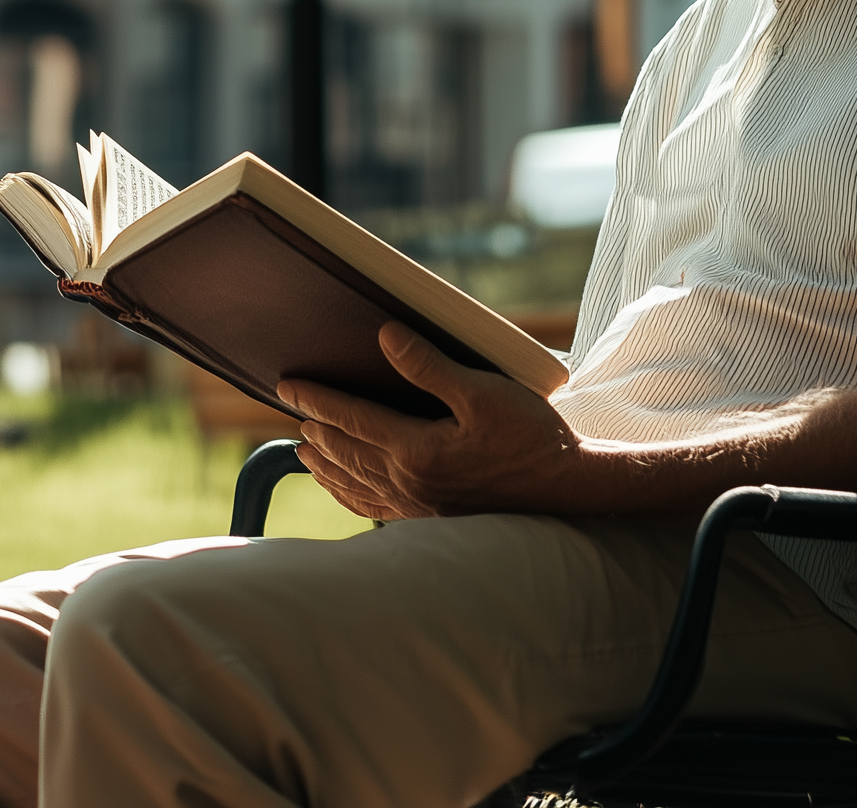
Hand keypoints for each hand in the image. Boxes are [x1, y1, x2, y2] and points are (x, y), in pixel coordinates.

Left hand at [279, 323, 592, 519]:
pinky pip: (378, 508)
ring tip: (304, 450)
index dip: (316, 398)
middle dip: (316, 428)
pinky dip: (351, 496)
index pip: (351, 418)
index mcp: (416, 450)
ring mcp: (420, 506)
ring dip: (327, 464)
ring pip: (357, 483)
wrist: (569, 490)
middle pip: (347, 451)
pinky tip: (346, 491)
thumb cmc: (532, 437)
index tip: (287, 385)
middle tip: (292, 409)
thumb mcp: (483, 392)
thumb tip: (385, 338)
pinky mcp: (435, 519)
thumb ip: (429, 366)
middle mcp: (410, 483)